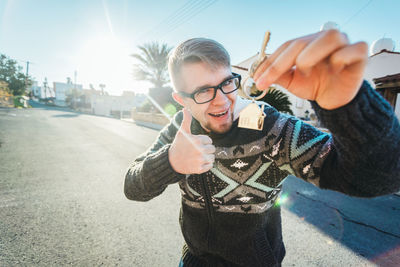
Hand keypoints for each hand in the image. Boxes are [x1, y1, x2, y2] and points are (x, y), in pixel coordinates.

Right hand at [169, 108, 215, 173]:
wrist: (171, 161)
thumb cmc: (178, 146)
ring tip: (198, 157)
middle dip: (206, 150)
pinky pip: (210, 166)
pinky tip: (198, 163)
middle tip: (197, 151)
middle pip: (212, 149)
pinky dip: (206, 165)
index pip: (210, 141)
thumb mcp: (182, 132)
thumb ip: (186, 120)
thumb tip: (185, 108)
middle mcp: (200, 150)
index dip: (204, 142)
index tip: (196, 144)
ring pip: (212, 158)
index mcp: (198, 140)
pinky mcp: (199, 169)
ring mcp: (200, 160)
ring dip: (207, 158)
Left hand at [253, 29, 367, 109]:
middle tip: (267, 80)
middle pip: (302, 42)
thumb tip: (258, 74)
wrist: (335, 101)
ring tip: (305, 71)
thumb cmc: (316, 85)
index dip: (270, 62)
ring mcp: (344, 45)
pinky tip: (334, 69)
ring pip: (329, 38)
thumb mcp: (293, 82)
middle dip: (280, 63)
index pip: (287, 46)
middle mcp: (324, 40)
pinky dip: (340, 58)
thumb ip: (278, 75)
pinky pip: (352, 50)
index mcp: (308, 43)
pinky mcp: (359, 55)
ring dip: (310, 55)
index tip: (257, 78)